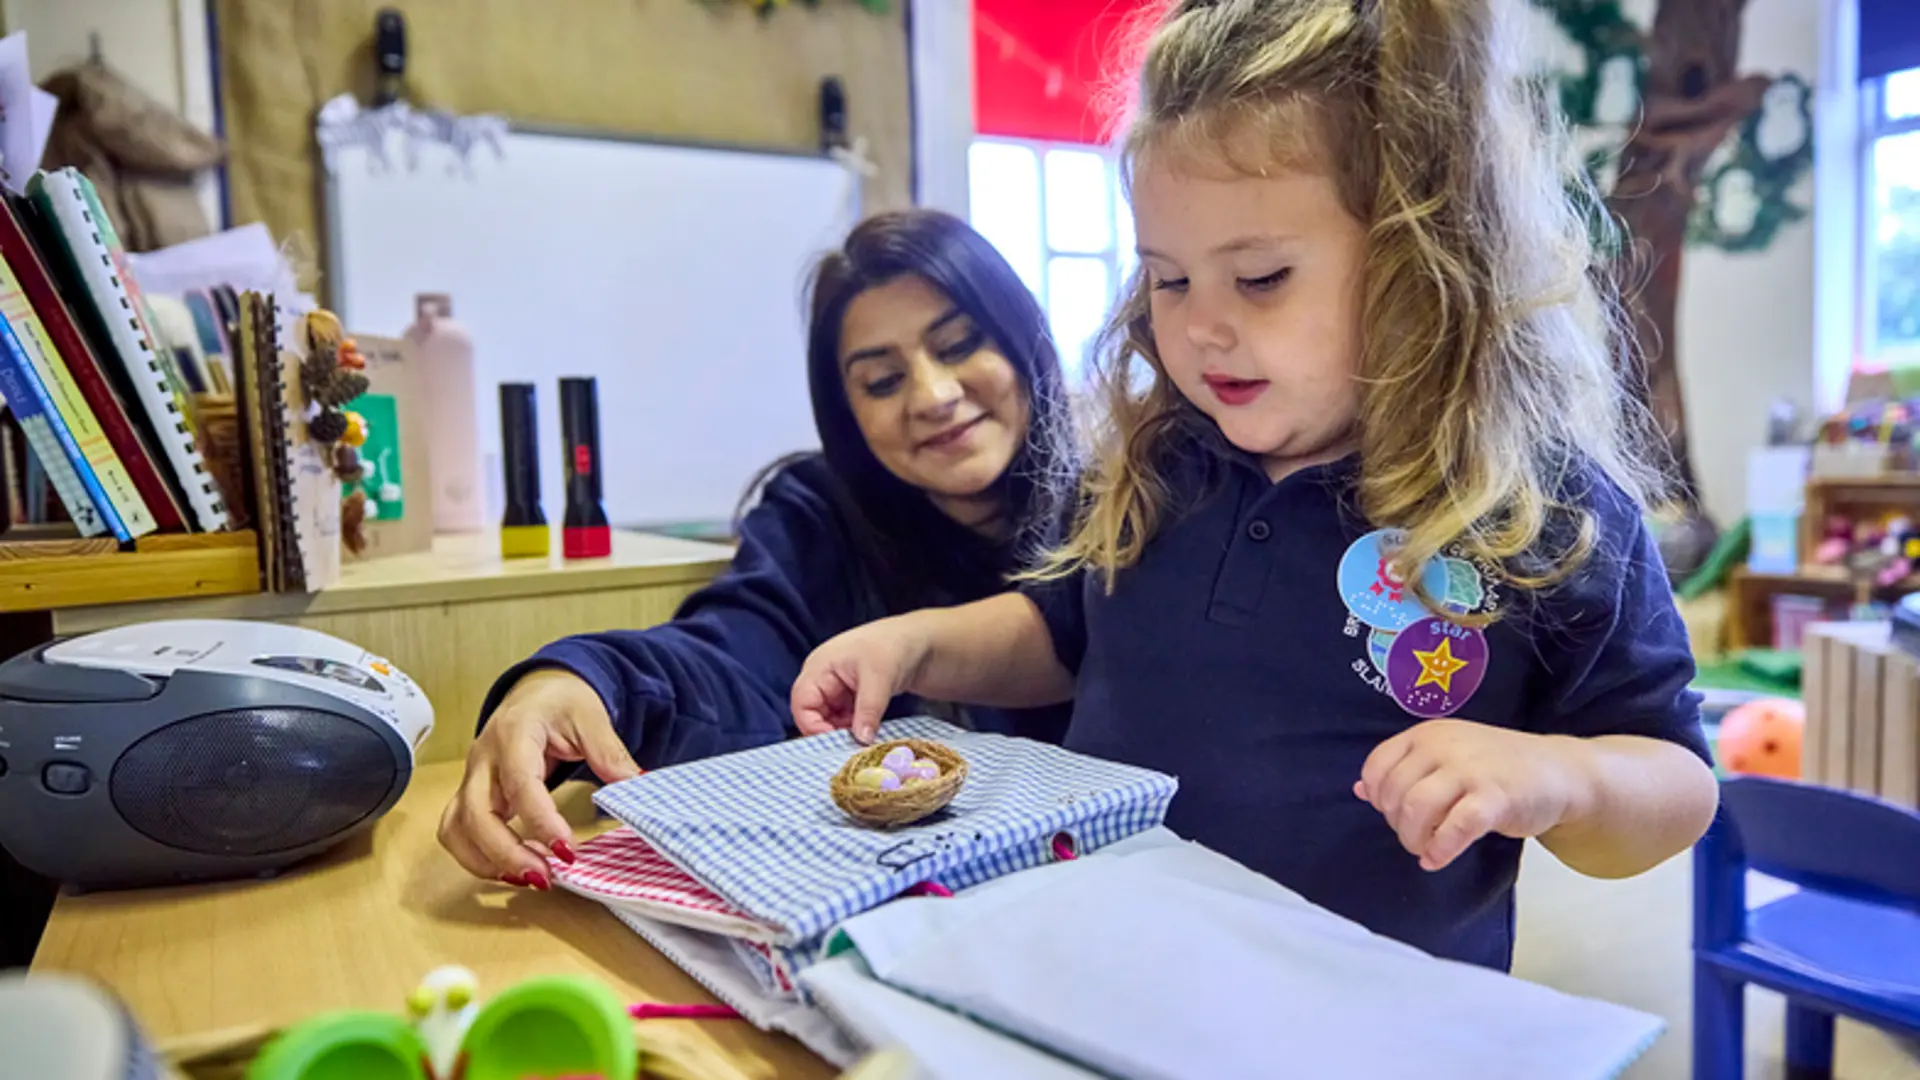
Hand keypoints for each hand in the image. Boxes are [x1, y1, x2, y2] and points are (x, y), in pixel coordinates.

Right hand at [437, 668, 639, 886]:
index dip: (541, 822)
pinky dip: (477, 857)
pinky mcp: (469, 794)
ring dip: (486, 861)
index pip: (520, 784)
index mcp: (514, 733)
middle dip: (506, 853)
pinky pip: (457, 831)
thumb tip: (636, 785)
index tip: (567, 851)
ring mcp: (472, 777)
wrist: (537, 689)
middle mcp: (484, 758)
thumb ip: (610, 753)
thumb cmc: (562, 702)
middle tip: (545, 877)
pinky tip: (511, 870)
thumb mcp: (592, 717)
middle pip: (475, 813)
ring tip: (529, 878)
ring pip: (456, 828)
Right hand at [790, 616, 928, 742]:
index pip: (802, 703)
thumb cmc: (894, 647)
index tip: (836, 742)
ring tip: (863, 740)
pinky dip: (852, 728)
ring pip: (828, 719)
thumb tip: (861, 740)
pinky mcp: (850, 696)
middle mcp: (822, 678)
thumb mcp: (880, 678)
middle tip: (852, 746)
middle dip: (829, 731)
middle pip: (812, 714)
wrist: (919, 641)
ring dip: (842, 732)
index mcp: (819, 667)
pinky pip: (843, 718)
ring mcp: (836, 688)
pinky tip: (868, 733)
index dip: (812, 725)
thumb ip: (868, 710)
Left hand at [1355, 719, 1591, 871]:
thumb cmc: (1497, 767)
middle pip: (1394, 793)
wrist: (1559, 771)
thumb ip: (1406, 770)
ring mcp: (1470, 770)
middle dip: (1397, 823)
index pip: (1377, 765)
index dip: (1377, 797)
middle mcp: (1443, 745)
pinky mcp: (1495, 798)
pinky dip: (1440, 850)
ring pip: (1416, 809)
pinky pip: (1454, 828)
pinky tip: (1438, 859)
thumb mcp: (1447, 756)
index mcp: (1427, 733)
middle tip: (1415, 835)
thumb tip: (1360, 790)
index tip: (1393, 813)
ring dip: (1413, 838)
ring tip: (1425, 848)